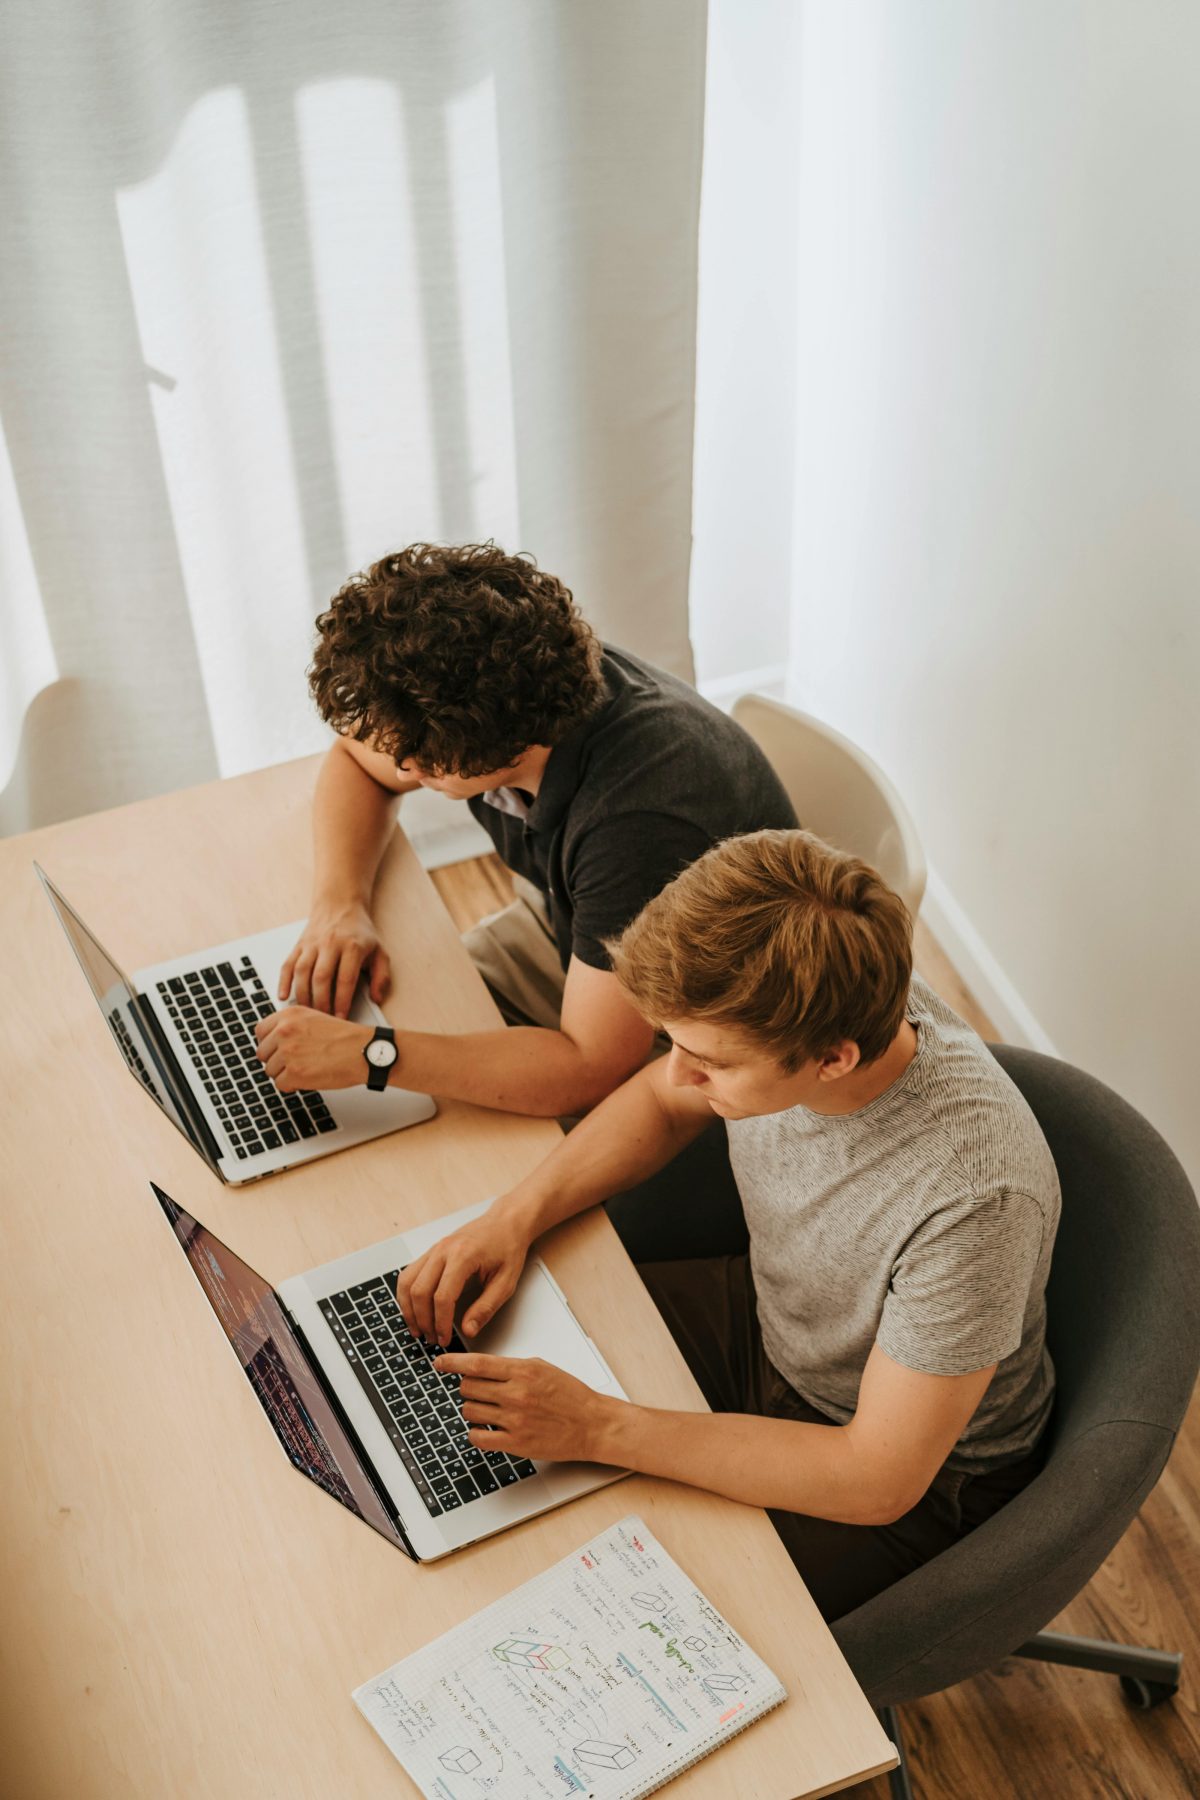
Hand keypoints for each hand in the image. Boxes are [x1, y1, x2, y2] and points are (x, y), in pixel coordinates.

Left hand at [255, 1006, 372, 1090]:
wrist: (364, 1051)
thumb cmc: (345, 1038)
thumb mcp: (314, 1018)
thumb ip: (291, 1026)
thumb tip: (272, 1040)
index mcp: (289, 1015)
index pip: (260, 1031)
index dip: (268, 1043)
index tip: (275, 1048)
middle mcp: (285, 1031)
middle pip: (262, 1053)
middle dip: (276, 1060)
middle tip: (294, 1062)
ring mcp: (288, 1052)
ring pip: (270, 1071)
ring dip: (285, 1074)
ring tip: (305, 1069)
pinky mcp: (294, 1073)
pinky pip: (280, 1085)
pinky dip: (292, 1085)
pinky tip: (307, 1078)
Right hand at [278, 900, 390, 1016]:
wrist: (339, 905)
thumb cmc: (360, 933)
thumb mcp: (380, 951)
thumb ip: (382, 977)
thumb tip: (376, 998)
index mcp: (352, 946)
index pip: (346, 979)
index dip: (342, 1001)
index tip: (341, 1018)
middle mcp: (330, 944)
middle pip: (321, 977)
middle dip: (321, 1002)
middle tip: (322, 1020)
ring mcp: (311, 944)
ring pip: (302, 972)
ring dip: (303, 995)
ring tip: (307, 1013)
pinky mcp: (299, 945)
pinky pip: (287, 965)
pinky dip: (283, 982)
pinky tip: (284, 996)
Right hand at [396, 1209, 530, 1345]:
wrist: (505, 1222)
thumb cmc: (507, 1248)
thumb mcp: (506, 1282)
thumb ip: (486, 1308)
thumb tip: (468, 1330)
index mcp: (463, 1256)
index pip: (442, 1297)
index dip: (441, 1323)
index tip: (445, 1339)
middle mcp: (443, 1250)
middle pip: (420, 1291)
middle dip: (423, 1320)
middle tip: (432, 1338)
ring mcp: (434, 1249)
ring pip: (408, 1282)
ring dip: (409, 1309)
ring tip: (418, 1329)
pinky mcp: (431, 1251)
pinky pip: (409, 1273)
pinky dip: (407, 1294)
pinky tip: (414, 1309)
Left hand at [436, 1352, 621, 1463]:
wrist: (592, 1424)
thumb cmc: (571, 1396)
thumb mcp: (542, 1368)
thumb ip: (512, 1366)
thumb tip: (482, 1367)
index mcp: (523, 1371)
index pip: (477, 1364)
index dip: (453, 1362)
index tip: (440, 1363)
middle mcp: (517, 1394)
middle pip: (468, 1387)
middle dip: (468, 1387)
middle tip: (477, 1390)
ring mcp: (515, 1420)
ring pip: (470, 1411)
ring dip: (472, 1410)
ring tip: (487, 1410)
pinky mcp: (516, 1443)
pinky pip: (479, 1437)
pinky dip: (476, 1432)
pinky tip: (486, 1429)